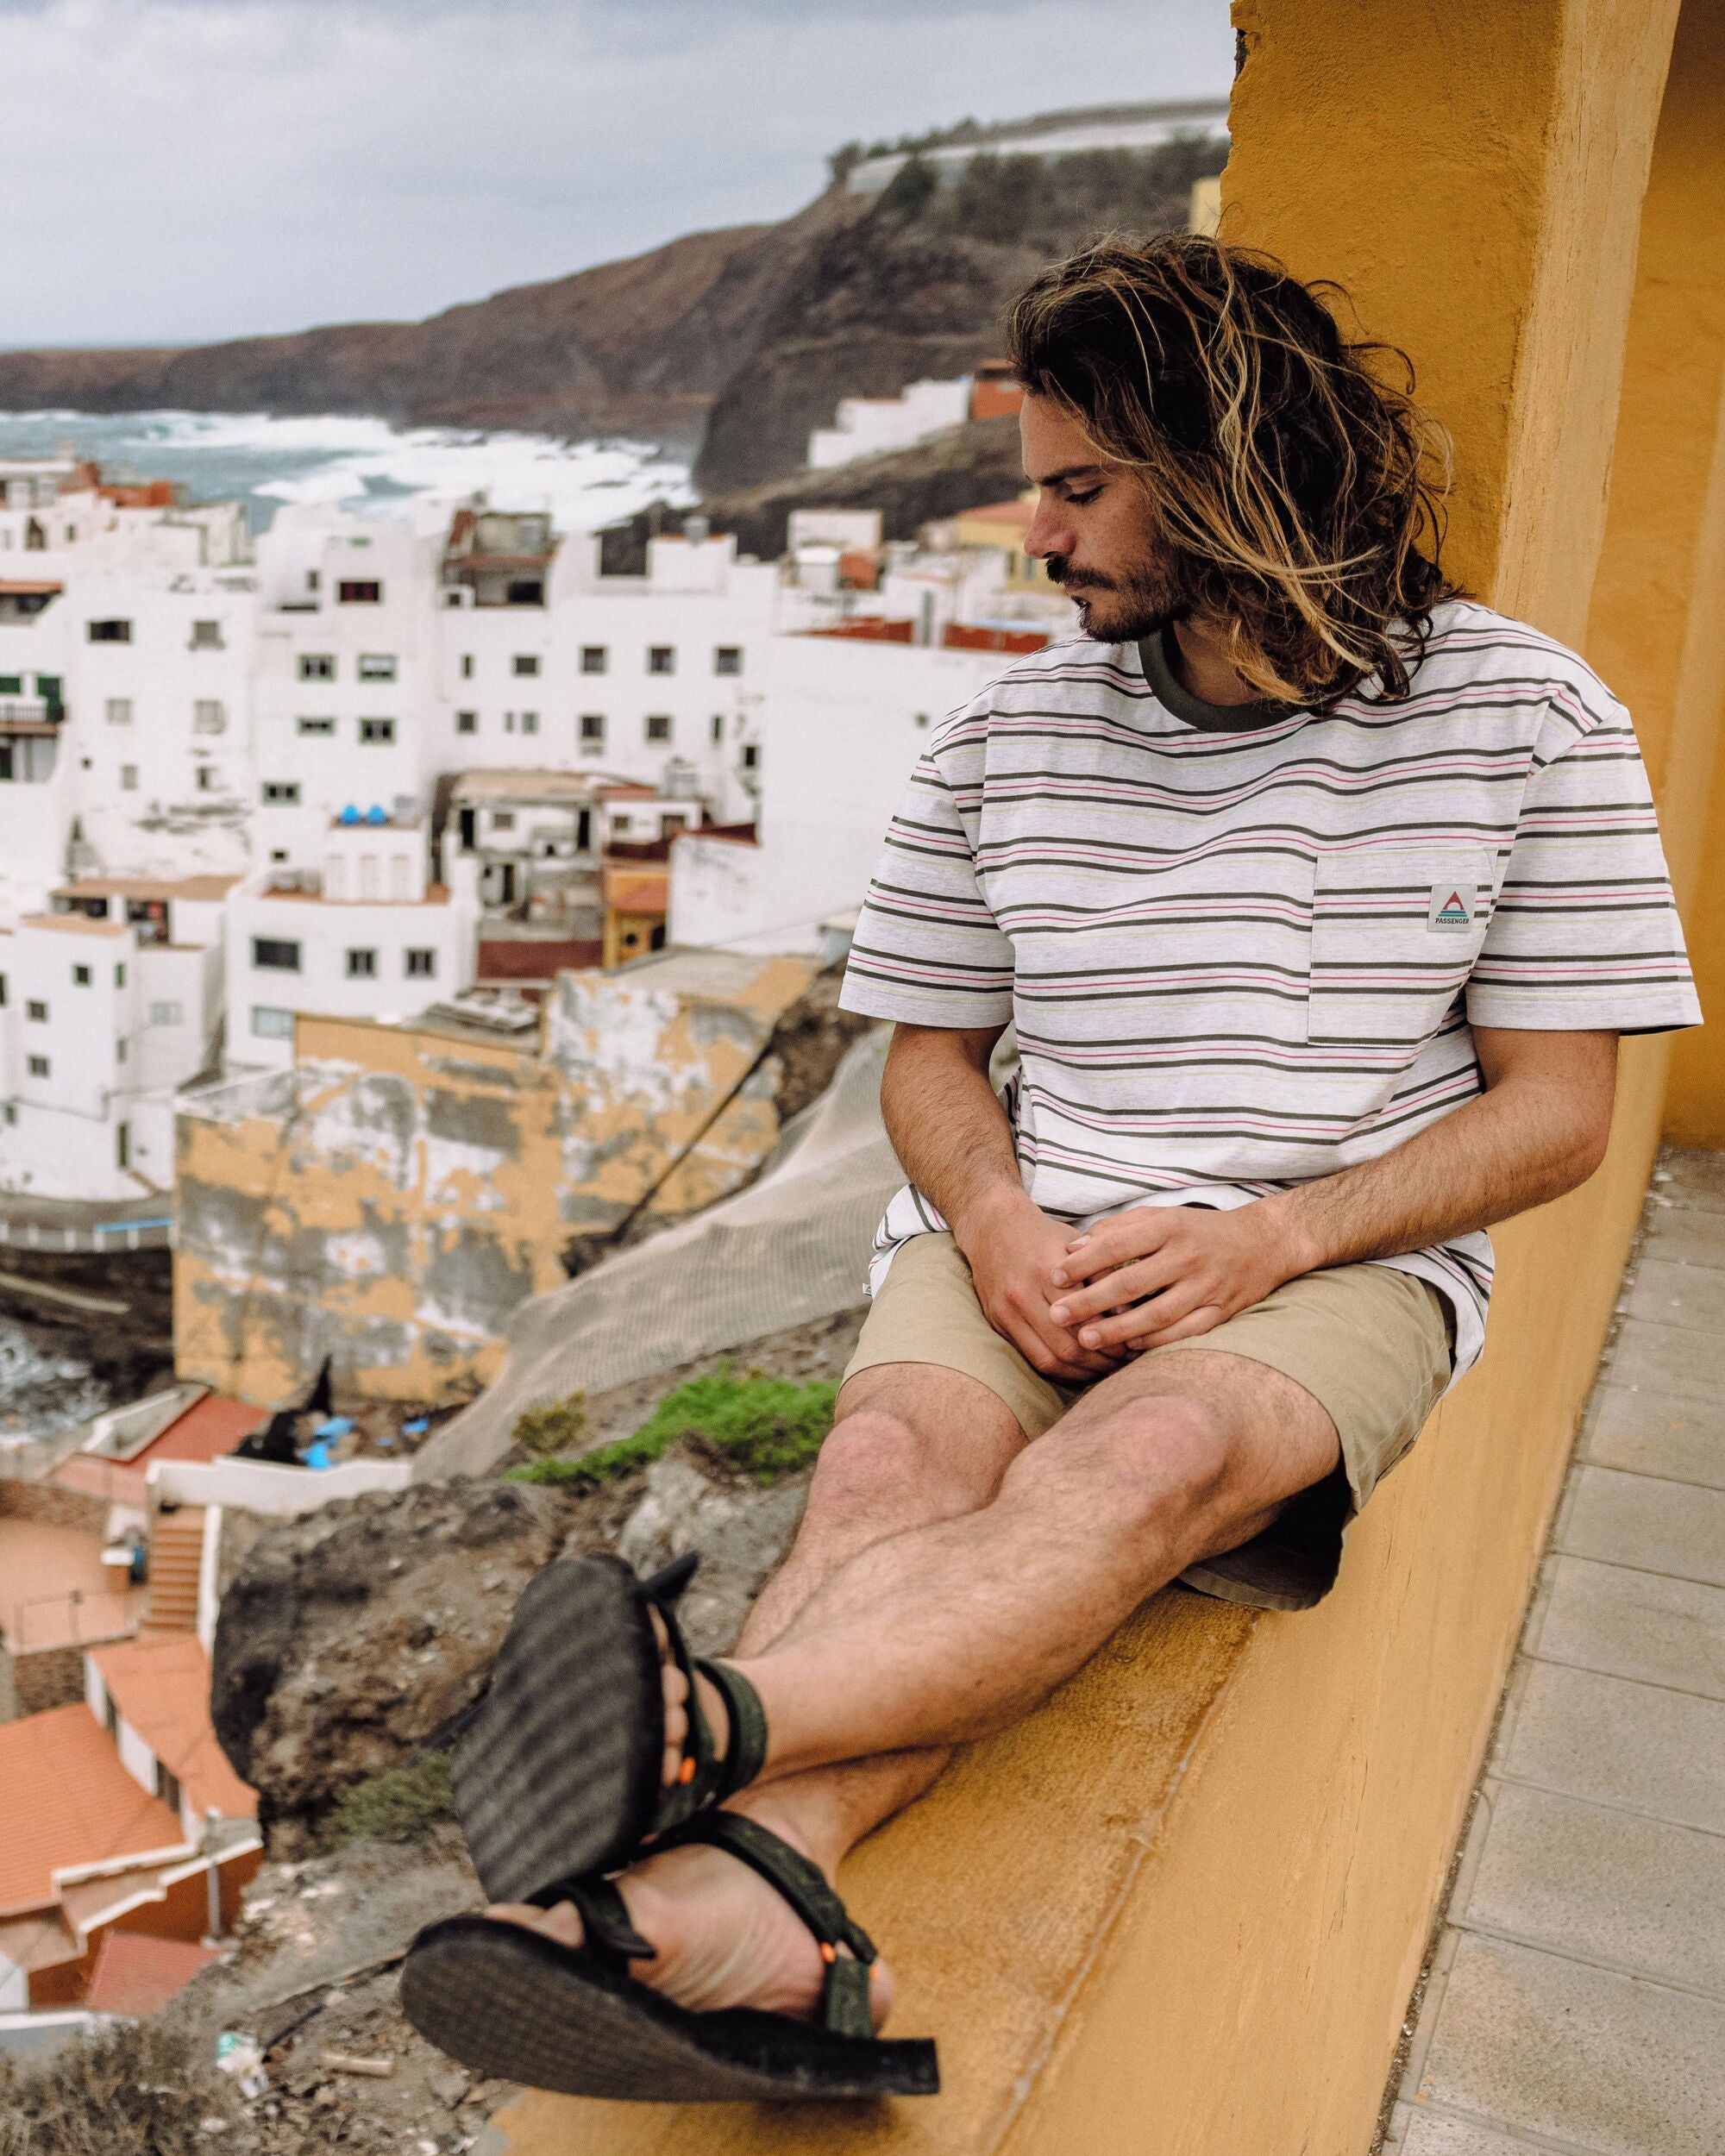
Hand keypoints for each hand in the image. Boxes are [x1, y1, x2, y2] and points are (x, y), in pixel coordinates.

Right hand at [955, 1189, 1128, 1381]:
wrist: (992, 1228)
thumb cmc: (1042, 1236)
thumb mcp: (1075, 1246)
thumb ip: (1100, 1276)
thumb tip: (1131, 1313)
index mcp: (1046, 1271)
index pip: (1086, 1319)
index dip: (1112, 1338)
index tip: (1131, 1344)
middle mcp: (1023, 1294)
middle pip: (1067, 1346)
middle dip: (1100, 1361)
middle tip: (1122, 1362)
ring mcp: (1007, 1312)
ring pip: (1049, 1360)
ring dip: (1080, 1372)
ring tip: (1103, 1369)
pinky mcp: (997, 1324)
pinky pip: (1031, 1359)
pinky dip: (1058, 1369)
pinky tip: (1077, 1368)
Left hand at [1047, 1200, 1304, 1351]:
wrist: (1263, 1243)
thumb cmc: (1198, 1230)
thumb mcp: (1160, 1217)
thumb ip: (1116, 1229)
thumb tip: (1073, 1248)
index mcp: (1169, 1227)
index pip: (1117, 1244)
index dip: (1083, 1262)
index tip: (1054, 1276)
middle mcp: (1187, 1256)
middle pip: (1131, 1283)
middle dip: (1090, 1301)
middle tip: (1057, 1315)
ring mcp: (1205, 1286)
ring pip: (1156, 1314)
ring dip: (1118, 1330)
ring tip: (1085, 1339)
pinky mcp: (1220, 1311)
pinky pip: (1183, 1333)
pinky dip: (1154, 1342)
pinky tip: (1128, 1349)